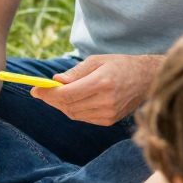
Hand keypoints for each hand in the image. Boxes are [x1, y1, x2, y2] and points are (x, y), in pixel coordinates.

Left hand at [42, 54, 159, 126]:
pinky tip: (76, 100)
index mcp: (102, 83)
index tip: (35, 90)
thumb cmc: (120, 65)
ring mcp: (109, 114)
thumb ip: (75, 72)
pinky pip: (83, 118)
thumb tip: (56, 81)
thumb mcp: (97, 61)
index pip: (67, 94)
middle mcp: (106, 101)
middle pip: (68, 106)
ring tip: (60, 93)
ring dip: (62, 105)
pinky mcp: (110, 121)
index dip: (48, 94)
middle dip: (52, 99)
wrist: (147, 79)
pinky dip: (74, 110)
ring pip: (74, 114)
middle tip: (43, 91)